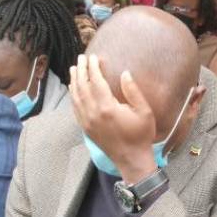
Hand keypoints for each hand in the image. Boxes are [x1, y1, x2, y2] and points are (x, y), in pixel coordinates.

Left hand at [69, 54, 157, 183]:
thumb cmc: (141, 135)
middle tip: (81, 58)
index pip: (96, 81)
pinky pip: (75, 108)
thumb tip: (125, 73)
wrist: (131, 159)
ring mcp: (87, 121)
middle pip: (82, 86)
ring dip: (74, 81)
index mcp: (107, 107)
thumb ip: (133, 91)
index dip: (93, 67)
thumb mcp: (144, 112)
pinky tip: (74, 89)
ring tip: (75, 69)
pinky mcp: (86, 128)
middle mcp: (93, 113)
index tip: (94, 57)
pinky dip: (73, 95)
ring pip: (76, 96)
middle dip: (81, 70)